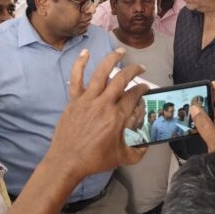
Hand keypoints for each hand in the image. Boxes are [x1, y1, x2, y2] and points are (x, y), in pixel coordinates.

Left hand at [46, 48, 148, 180]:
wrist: (67, 162)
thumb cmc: (94, 160)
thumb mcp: (122, 158)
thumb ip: (138, 152)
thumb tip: (147, 145)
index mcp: (117, 117)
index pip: (133, 95)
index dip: (142, 89)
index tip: (145, 88)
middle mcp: (103, 104)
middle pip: (121, 79)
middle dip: (133, 70)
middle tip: (140, 67)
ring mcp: (87, 100)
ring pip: (101, 73)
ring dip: (112, 59)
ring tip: (121, 52)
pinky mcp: (74, 101)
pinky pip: (76, 79)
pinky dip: (80, 64)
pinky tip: (85, 53)